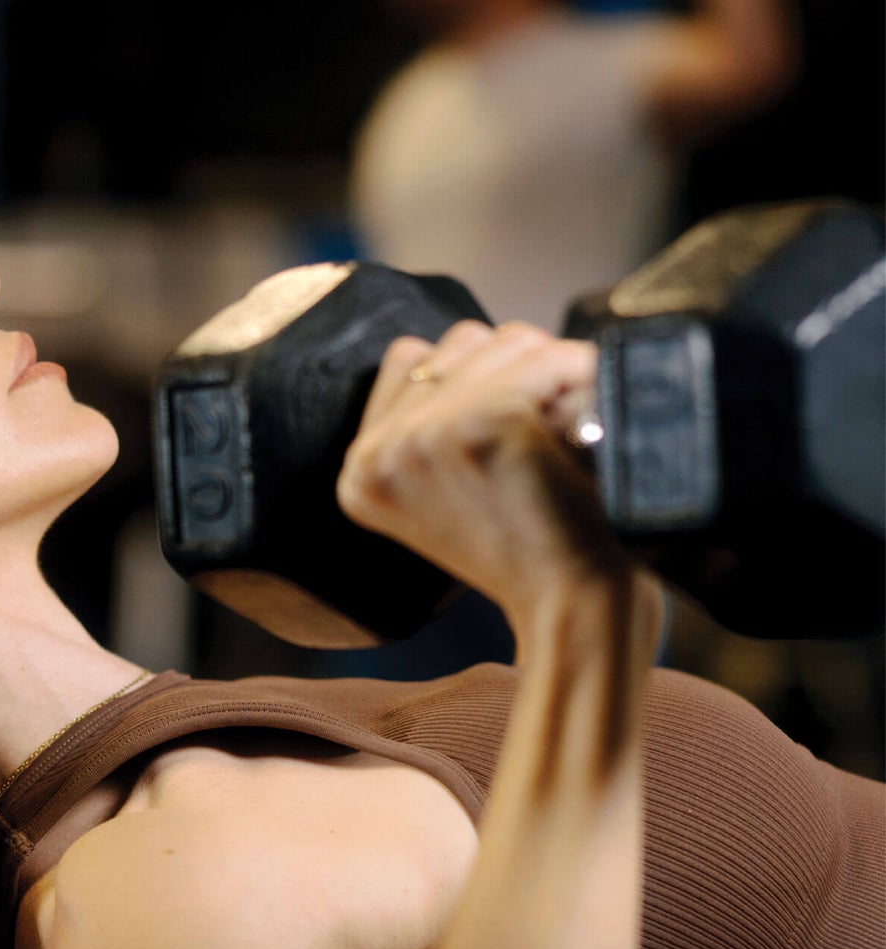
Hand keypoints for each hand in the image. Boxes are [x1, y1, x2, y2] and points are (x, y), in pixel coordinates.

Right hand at [335, 321, 628, 633]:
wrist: (571, 608)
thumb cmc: (527, 552)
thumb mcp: (443, 495)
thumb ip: (428, 426)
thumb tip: (464, 347)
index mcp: (359, 471)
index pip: (408, 358)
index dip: (473, 378)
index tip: (509, 425)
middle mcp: (377, 451)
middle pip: (459, 341)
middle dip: (516, 370)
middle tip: (546, 433)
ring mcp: (425, 435)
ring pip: (505, 339)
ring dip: (554, 372)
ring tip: (567, 432)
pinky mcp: (484, 424)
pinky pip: (547, 359)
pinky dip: (583, 378)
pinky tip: (588, 425)